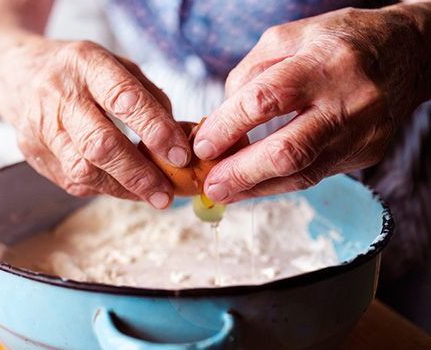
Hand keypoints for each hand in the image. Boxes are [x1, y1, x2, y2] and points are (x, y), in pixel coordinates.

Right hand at [0, 38, 190, 207]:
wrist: (18, 74)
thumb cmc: (78, 72)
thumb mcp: (115, 65)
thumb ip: (149, 97)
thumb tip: (179, 137)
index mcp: (85, 64)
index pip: (123, 99)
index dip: (155, 130)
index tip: (180, 154)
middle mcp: (58, 95)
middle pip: (100, 144)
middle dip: (138, 173)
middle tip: (166, 192)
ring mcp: (40, 127)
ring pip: (83, 170)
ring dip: (122, 188)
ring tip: (151, 195)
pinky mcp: (33, 153)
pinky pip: (72, 181)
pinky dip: (103, 188)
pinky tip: (123, 187)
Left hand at [193, 6, 430, 202]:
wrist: (406, 53)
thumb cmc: (336, 42)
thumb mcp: (287, 39)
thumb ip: (248, 76)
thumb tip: (219, 123)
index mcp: (324, 62)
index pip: (266, 100)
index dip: (228, 126)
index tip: (202, 144)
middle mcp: (348, 101)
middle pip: (289, 150)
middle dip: (242, 173)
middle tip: (210, 185)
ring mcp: (362, 132)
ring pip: (303, 174)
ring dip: (256, 188)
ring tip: (223, 192)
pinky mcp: (367, 153)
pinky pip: (315, 175)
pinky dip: (279, 183)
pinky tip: (253, 185)